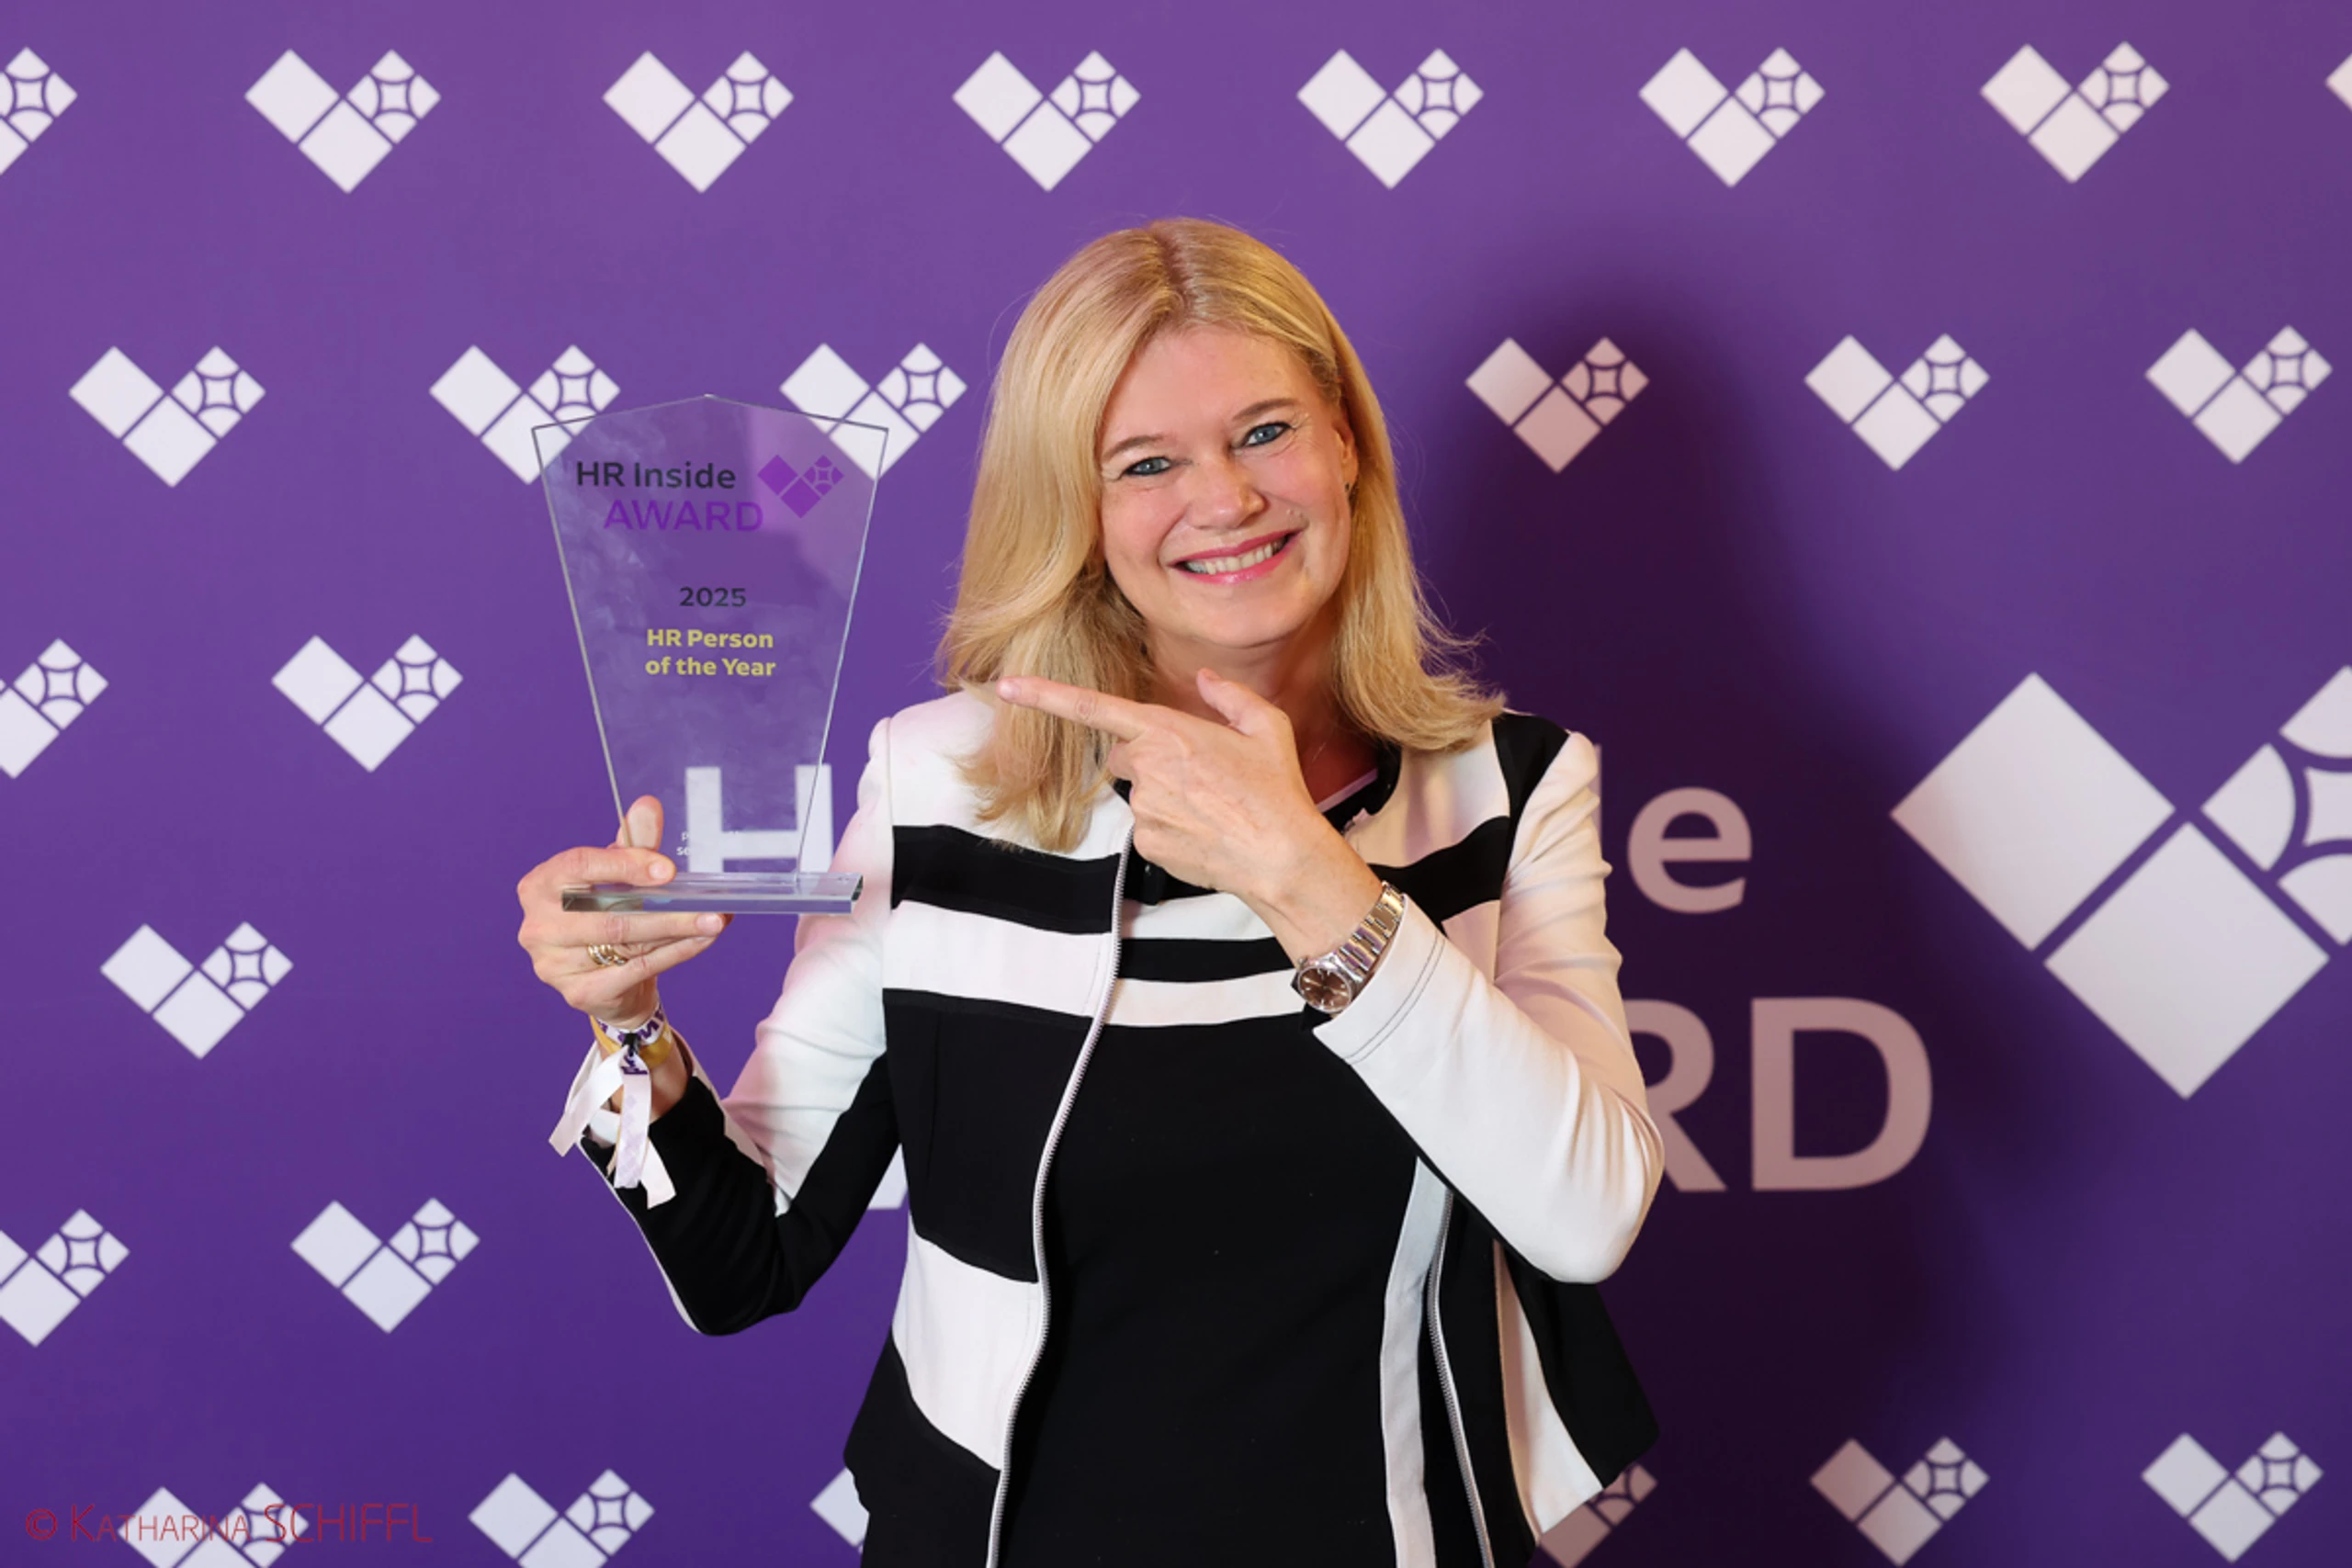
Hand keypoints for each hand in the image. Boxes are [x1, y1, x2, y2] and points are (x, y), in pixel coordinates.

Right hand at [515, 795, 730, 1027]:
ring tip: (713, 922)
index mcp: (540, 885)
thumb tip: (647, 805)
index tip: (668, 870)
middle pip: (606, 913)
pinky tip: (699, 942)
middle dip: (664, 910)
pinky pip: (634, 970)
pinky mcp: (577, 993)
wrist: (607, 980)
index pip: (578, 866)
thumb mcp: (617, 875)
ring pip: (624, 943)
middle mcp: (537, 925)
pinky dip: (673, 955)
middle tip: (709, 906)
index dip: (623, 865)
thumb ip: (632, 843)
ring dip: (675, 932)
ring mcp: (552, 963)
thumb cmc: (607, 914)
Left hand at [995, 670, 1382, 959]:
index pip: (1093, 709)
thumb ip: (1229, 696)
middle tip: (1200, 774)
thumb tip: (1204, 680)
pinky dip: (1172, 828)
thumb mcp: (1267, 728)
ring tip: (1214, 807)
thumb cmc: (1278, 790)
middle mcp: (1146, 768)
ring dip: (1166, 796)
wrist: (1282, 857)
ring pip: (1140, 794)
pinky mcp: (1147, 844)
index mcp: (1167, 731)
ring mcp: (1143, 810)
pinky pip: (1149, 828)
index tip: (1006, 687)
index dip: (1044, 696)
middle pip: (1123, 757)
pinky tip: (1206, 833)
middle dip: (1150, 760)